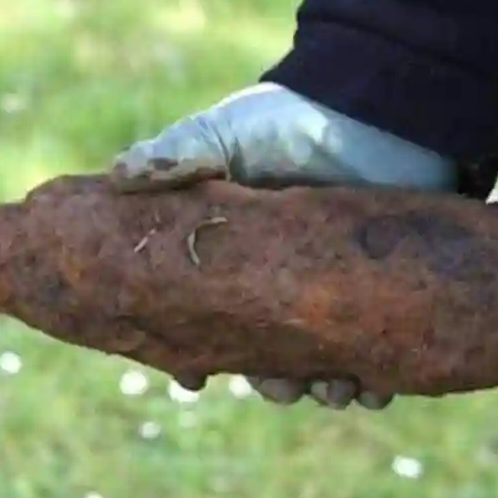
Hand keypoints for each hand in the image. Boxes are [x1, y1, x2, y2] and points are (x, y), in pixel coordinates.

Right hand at [109, 82, 458, 409]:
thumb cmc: (291, 120)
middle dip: (273, 382)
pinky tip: (375, 385)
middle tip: (278, 387)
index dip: (197, 353)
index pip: (208, 317)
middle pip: (268, 353)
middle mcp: (282, 281)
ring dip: (325, 389)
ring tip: (333, 390)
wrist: (374, 107)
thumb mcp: (225, 136)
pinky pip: (378, 349)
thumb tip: (115, 173)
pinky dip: (377, 377)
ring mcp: (332, 288)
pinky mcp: (381, 288)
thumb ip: (177, 154)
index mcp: (237, 257)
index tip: (193, 378)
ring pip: (323, 360)